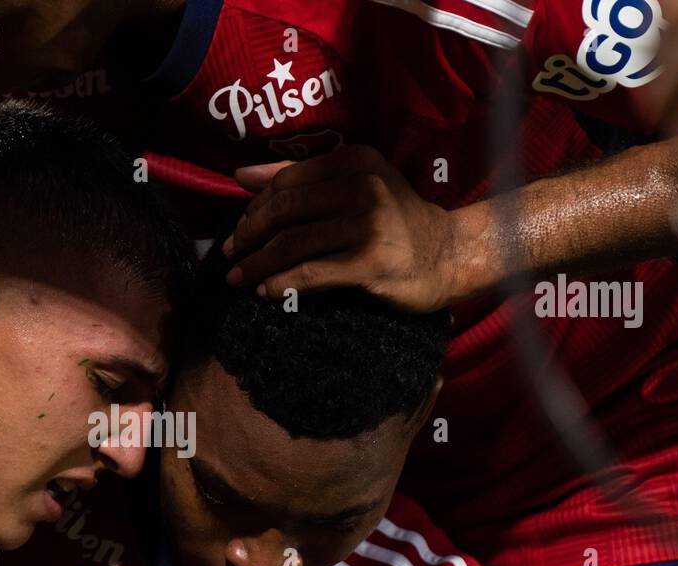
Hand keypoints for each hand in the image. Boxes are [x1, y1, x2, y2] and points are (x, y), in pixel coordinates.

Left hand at [220, 145, 459, 311]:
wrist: (447, 254)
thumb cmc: (395, 220)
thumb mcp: (356, 184)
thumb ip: (301, 177)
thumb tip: (241, 176)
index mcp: (354, 161)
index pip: (287, 181)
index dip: (255, 206)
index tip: (239, 228)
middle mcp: (361, 187)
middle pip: (284, 211)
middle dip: (248, 235)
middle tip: (230, 253)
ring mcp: (367, 224)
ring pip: (292, 244)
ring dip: (256, 264)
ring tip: (237, 278)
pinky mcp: (369, 262)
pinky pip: (311, 274)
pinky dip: (281, 284)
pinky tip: (266, 291)